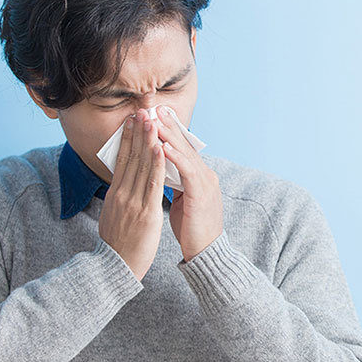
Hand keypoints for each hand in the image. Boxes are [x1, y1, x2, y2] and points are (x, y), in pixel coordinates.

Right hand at [98, 109, 167, 280]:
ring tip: (152, 121)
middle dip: (138, 133)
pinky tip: (162, 149)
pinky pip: (153, 184)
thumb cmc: (118, 245)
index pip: (123, 161)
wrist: (116, 267)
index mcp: (115, 194)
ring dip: (149, 142)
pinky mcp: (146, 212)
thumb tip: (122, 186)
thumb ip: (119, 199)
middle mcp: (122, 194)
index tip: (132, 121)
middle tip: (141, 111)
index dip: (128, 139)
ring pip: (143, 166)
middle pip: (131, 158)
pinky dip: (158, 164)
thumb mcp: (113, 216)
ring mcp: (134, 202)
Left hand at [155, 106, 223, 261]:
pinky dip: (174, 157)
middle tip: (155, 108)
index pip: (182, 148)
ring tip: (155, 121)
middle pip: (184, 145)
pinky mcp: (201, 193)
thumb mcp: (182, 200)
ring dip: (169, 135)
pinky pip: (187, 170)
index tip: (155, 116)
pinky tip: (162, 146)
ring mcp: (205, 183)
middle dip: (169, 126)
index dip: (169, 131)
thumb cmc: (191, 229)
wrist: (206, 253)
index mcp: (199, 176)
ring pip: (185, 153)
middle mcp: (205, 175)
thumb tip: (162, 170)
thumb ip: (175, 183)